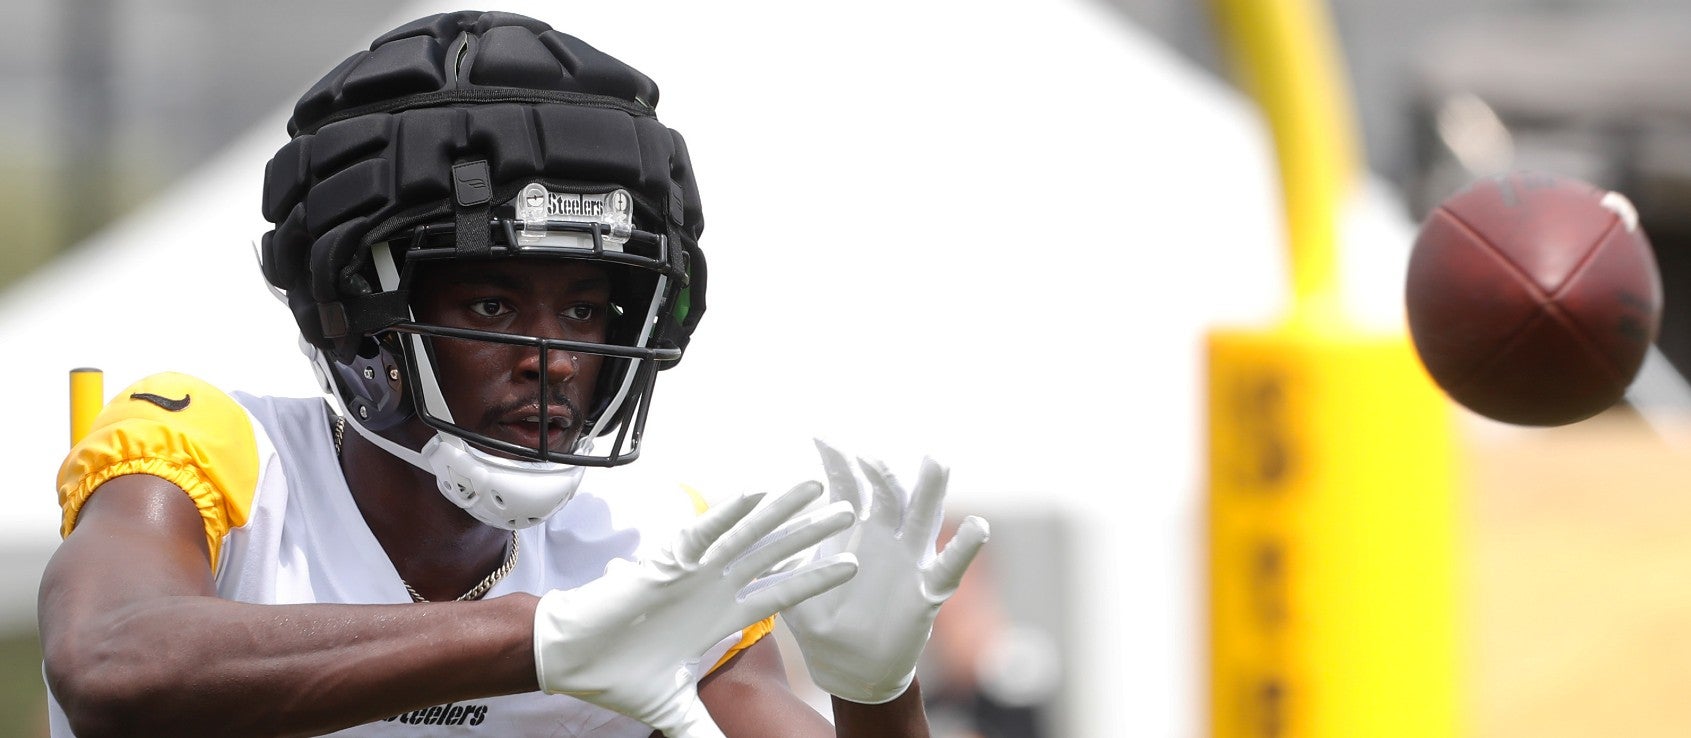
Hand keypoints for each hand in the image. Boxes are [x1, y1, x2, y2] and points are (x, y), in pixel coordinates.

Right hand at [534, 482, 857, 736]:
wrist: (571, 661)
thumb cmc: (619, 677)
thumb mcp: (674, 710)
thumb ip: (704, 731)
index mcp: (721, 617)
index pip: (780, 594)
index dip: (816, 580)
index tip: (852, 566)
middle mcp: (714, 588)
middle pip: (774, 555)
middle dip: (811, 533)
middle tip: (848, 511)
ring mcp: (692, 572)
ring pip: (745, 535)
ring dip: (779, 511)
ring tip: (813, 488)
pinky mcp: (664, 564)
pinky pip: (700, 534)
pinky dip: (725, 516)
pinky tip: (753, 496)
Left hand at [782, 440, 989, 704]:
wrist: (850, 670)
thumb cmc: (821, 626)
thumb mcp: (793, 590)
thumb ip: (778, 563)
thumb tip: (749, 535)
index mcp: (853, 535)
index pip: (849, 488)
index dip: (838, 464)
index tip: (822, 439)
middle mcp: (884, 539)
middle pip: (890, 494)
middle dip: (883, 472)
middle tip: (870, 456)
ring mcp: (909, 562)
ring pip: (923, 519)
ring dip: (931, 491)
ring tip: (936, 463)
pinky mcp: (927, 592)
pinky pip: (949, 566)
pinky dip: (964, 547)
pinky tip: (976, 527)